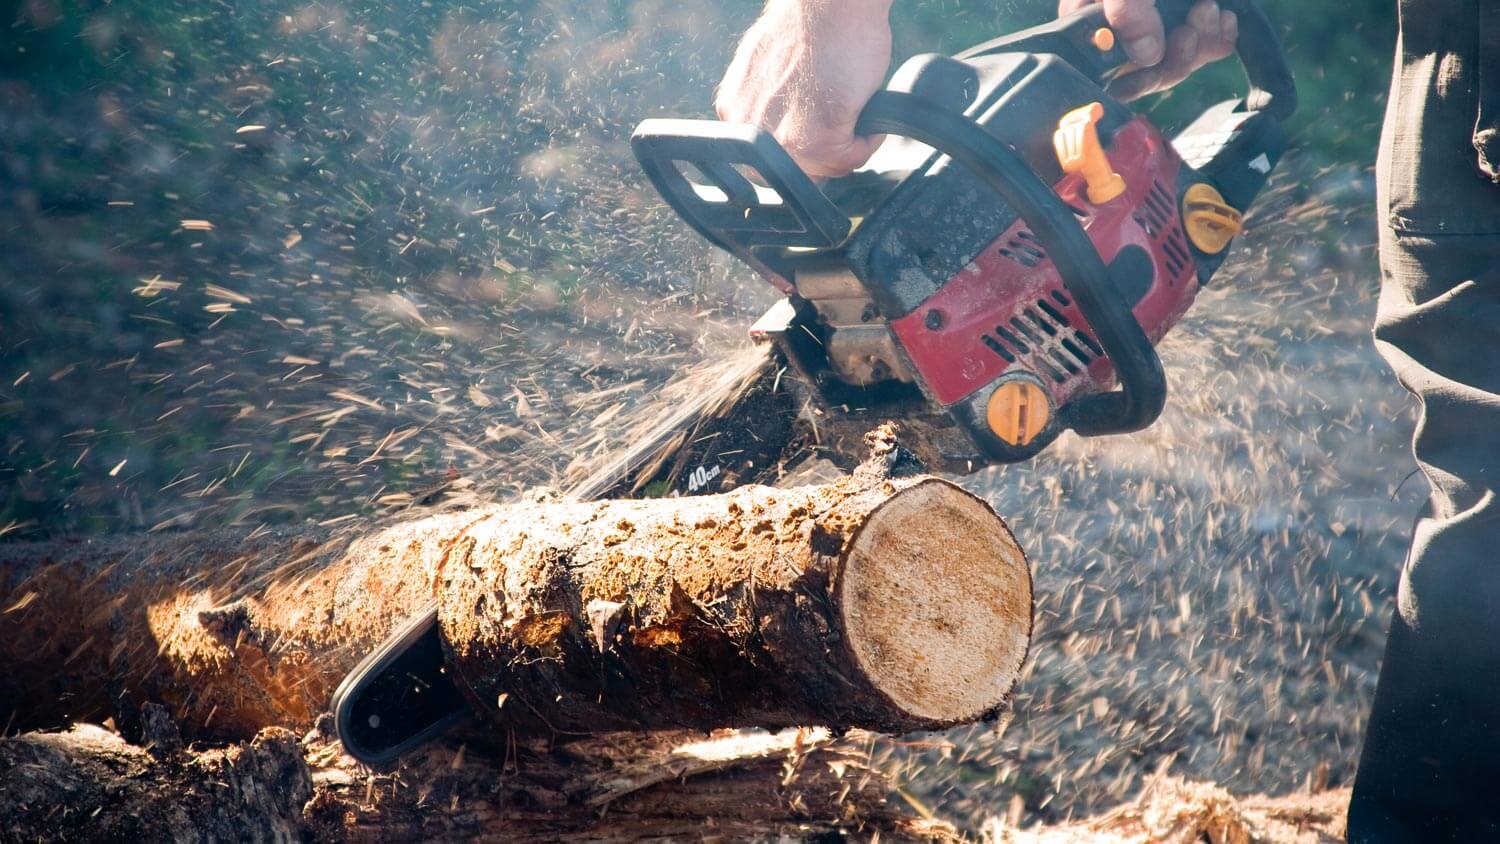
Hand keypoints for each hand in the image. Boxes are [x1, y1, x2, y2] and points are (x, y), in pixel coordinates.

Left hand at [715, 0, 893, 178]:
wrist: (828, 2)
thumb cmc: (809, 24)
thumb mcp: (769, 71)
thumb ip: (768, 103)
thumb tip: (790, 123)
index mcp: (735, 109)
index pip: (765, 158)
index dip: (797, 152)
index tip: (818, 137)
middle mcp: (751, 127)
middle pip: (792, 170)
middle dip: (821, 157)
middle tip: (843, 130)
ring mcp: (783, 137)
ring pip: (824, 170)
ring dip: (847, 148)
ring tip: (855, 115)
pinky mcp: (818, 137)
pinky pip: (852, 158)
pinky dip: (868, 140)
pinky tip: (866, 112)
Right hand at [1058, 0, 1237, 99]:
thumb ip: (1125, 8)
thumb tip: (1146, 54)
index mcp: (1086, 24)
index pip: (1098, 73)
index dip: (1130, 77)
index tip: (1153, 60)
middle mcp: (1114, 32)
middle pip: (1142, 73)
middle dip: (1174, 59)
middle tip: (1188, 31)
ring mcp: (1150, 28)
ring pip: (1174, 62)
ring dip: (1199, 45)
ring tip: (1208, 12)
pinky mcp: (1181, 21)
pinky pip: (1200, 46)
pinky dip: (1217, 38)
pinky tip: (1223, 20)